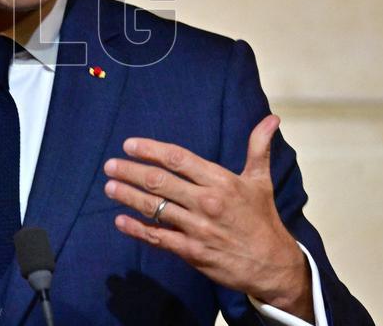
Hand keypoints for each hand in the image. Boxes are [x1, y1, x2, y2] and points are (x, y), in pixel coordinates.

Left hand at [103, 115, 313, 321]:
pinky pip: (158, 237)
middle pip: (159, 182)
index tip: (129, 145)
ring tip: (109, 187)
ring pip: (154, 208)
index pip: (178, 159)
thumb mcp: (261, 180)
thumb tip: (271, 118)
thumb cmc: (263, 219)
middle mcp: (206, 202)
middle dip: (130, 171)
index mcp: (220, 181)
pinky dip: (136, 229)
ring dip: (128, 196)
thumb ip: (258, 147)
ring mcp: (197, 228)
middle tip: (110, 165)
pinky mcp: (192, 252)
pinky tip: (120, 221)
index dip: (150, 150)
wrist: (273, 265)